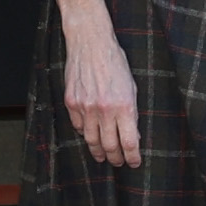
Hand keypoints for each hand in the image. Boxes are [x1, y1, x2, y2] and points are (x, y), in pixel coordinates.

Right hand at [63, 31, 140, 167]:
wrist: (90, 43)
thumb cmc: (115, 62)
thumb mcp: (131, 86)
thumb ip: (131, 112)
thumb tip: (132, 135)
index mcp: (124, 105)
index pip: (129, 142)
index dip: (133, 156)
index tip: (134, 162)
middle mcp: (104, 109)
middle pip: (110, 146)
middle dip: (116, 158)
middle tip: (119, 162)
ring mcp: (85, 107)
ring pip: (91, 140)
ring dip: (98, 152)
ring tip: (103, 157)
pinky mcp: (71, 103)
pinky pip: (77, 126)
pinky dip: (85, 134)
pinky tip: (90, 136)